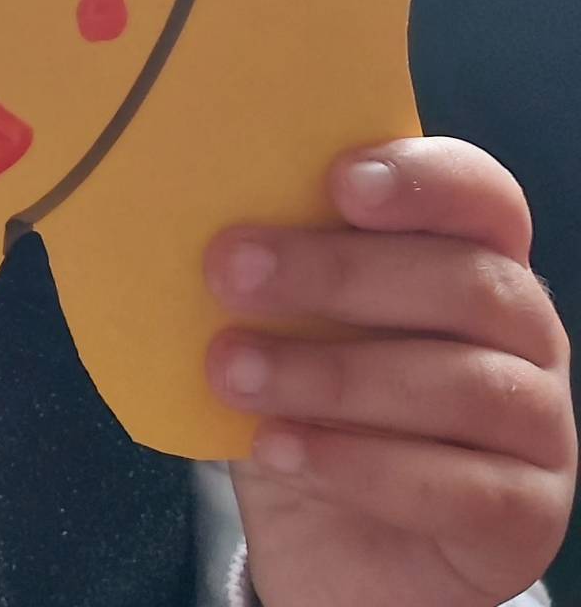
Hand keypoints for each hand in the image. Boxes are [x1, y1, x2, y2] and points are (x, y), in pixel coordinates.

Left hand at [205, 138, 575, 606]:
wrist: (330, 548)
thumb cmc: (305, 400)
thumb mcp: (278, 322)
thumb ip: (266, 267)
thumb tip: (189, 209)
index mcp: (468, 255)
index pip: (481, 196)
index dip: (424, 180)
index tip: (339, 182)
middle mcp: (520, 332)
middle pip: (464, 283)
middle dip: (338, 272)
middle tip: (230, 271)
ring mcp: (539, 426)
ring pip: (464, 385)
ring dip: (332, 375)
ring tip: (231, 372)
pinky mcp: (527, 518)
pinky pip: (462, 487)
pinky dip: (360, 465)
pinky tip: (280, 448)